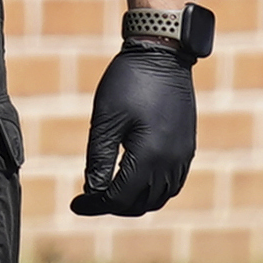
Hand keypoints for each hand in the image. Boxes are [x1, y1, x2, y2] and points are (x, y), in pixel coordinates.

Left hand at [72, 42, 197, 216]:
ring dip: (135, 201)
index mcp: (150, 156)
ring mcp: (184, 155)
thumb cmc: (127, 84)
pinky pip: (173, 182)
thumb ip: (100, 160)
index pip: (121, 198)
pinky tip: (132, 181)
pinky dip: (152, 190)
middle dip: (114, 206)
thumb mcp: (105, 121)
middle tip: (88, 199)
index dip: (96, 205)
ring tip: (108, 192)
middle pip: (142, 203)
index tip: (75, 204)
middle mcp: (172, 161)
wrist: (162, 56)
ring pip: (161, 196)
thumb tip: (93, 192)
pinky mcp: (187, 146)